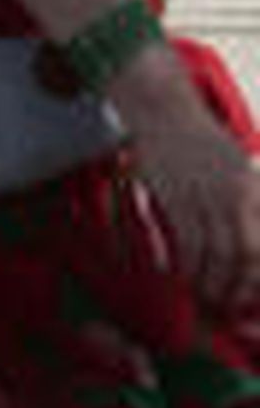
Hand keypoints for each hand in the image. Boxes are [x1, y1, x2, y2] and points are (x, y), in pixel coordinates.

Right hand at [131, 94, 259, 312]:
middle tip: (227, 302)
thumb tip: (247, 242)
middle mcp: (235, 192)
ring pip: (217, 255)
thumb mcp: (233, 161)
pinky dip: (186, 266)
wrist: (157, 105)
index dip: (258, 275)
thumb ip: (247, 196)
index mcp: (253, 184)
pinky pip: (187, 244)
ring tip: (203, 294)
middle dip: (237, 287)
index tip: (249, 291)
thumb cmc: (193, 135)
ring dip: (210, 283)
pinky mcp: (175, 196)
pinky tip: (181, 274)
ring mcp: (205, 194)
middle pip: (246, 255)